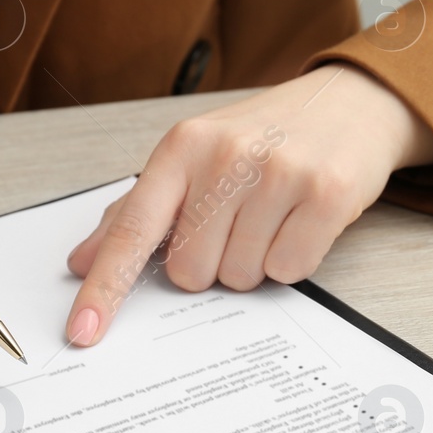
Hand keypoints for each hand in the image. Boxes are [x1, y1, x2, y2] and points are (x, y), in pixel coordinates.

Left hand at [64, 64, 432, 345]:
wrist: (350, 102)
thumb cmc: (265, 136)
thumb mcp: (195, 157)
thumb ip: (135, 211)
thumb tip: (82, 261)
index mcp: (182, 147)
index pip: (132, 230)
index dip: (105, 287)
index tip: (82, 330)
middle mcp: (226, 156)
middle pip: (189, 272)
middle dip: (211, 263)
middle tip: (238, 220)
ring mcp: (278, 173)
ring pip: (240, 277)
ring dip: (255, 261)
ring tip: (273, 215)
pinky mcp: (327, 193)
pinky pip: (289, 271)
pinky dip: (293, 259)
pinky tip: (300, 220)